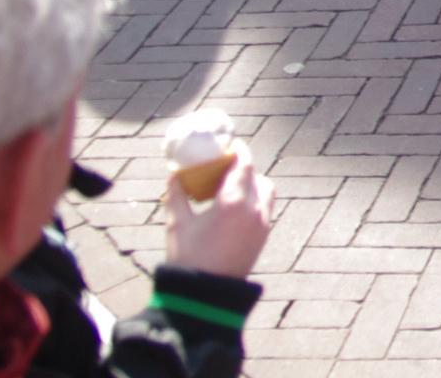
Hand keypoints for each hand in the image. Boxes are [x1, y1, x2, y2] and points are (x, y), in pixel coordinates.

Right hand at [164, 140, 273, 279]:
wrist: (204, 296)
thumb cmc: (187, 259)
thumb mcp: (177, 224)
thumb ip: (176, 195)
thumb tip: (174, 175)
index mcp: (232, 202)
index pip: (244, 164)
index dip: (238, 151)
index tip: (229, 145)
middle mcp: (254, 209)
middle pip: (256, 176)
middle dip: (243, 167)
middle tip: (225, 166)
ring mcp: (262, 224)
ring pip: (266, 191)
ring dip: (253, 183)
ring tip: (230, 188)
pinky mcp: (264, 236)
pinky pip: (265, 208)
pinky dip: (255, 200)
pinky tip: (235, 207)